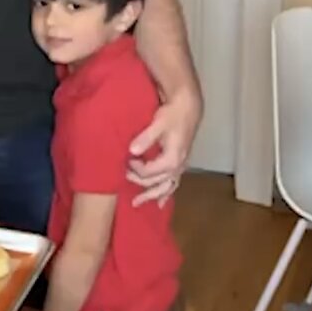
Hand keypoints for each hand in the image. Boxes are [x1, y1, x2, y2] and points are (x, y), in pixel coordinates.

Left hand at [128, 89, 200, 206]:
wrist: (188, 107)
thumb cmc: (173, 114)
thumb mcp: (158, 124)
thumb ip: (145, 138)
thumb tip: (132, 151)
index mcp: (172, 159)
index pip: (148, 172)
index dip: (135, 169)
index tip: (126, 160)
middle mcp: (178, 166)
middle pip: (156, 183)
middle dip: (140, 184)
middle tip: (123, 179)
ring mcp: (180, 166)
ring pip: (166, 187)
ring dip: (152, 195)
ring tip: (138, 203)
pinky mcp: (180, 162)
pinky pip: (174, 183)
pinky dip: (166, 193)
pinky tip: (160, 202)